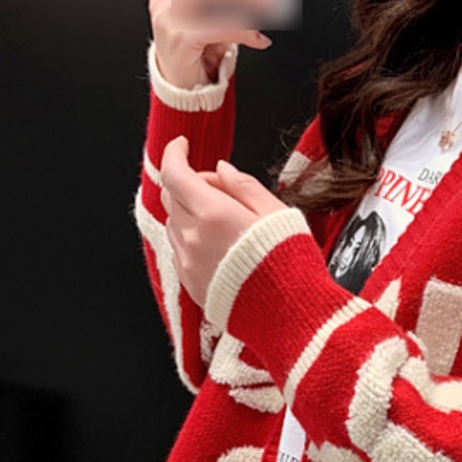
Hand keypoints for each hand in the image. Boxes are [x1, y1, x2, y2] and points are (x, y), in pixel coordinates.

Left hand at [160, 140, 289, 311]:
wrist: (289, 317)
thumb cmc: (289, 266)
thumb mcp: (275, 212)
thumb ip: (243, 186)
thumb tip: (221, 170)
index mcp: (213, 214)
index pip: (174, 173)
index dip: (174, 153)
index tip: (182, 145)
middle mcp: (193, 238)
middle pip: (171, 197)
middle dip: (189, 183)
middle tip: (221, 188)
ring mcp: (188, 263)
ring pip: (174, 223)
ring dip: (191, 213)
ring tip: (227, 222)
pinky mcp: (190, 284)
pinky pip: (180, 251)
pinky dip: (192, 238)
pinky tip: (221, 246)